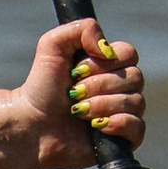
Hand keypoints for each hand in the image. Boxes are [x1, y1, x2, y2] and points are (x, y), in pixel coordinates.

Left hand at [14, 21, 145, 168]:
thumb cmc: (40, 87)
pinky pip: (138, 128)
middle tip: (73, 94)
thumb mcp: (52, 46)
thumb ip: (81, 29)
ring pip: (136, 102)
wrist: (29, 124)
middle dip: (100, 85)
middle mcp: (120, 88)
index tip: (77, 71)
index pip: (130, 53)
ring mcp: (123, 114)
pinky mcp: (121, 139)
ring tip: (77, 112)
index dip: (104, 62)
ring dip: (102, 105)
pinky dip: (118, 124)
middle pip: (135, 77)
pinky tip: (96, 126)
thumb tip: (106, 47)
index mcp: (109, 66)